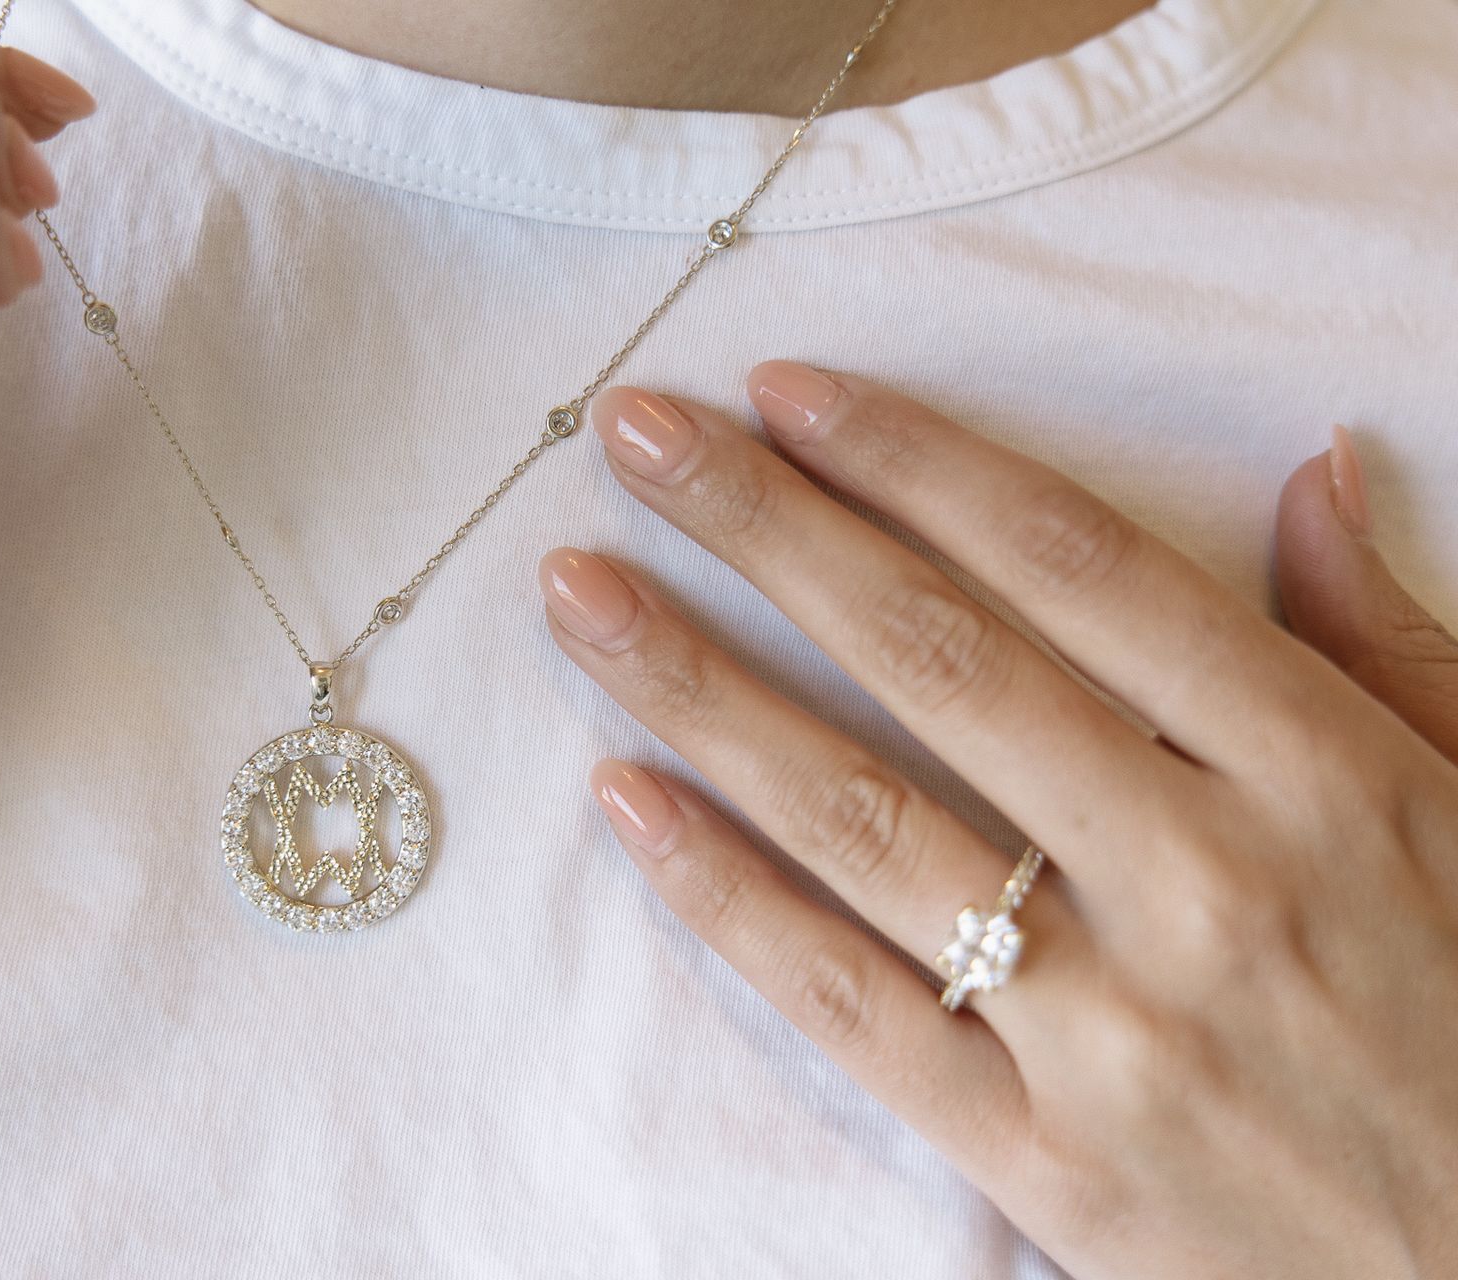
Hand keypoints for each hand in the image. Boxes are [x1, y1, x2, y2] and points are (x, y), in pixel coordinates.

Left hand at [539, 364, 1457, 1277]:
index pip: (1076, 568)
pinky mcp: (1044, 1160)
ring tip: (581, 595)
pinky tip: (626, 802)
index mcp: (1323, 773)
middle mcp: (1204, 880)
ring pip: (861, 818)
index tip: (788, 393)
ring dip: (700, 689)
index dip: (917, 463)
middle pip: (937, 659)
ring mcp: (1112, 1027)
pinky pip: (851, 1005)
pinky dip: (727, 899)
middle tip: (639, 435)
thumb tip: (1306, 470)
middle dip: (768, 528)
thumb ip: (1382, 643)